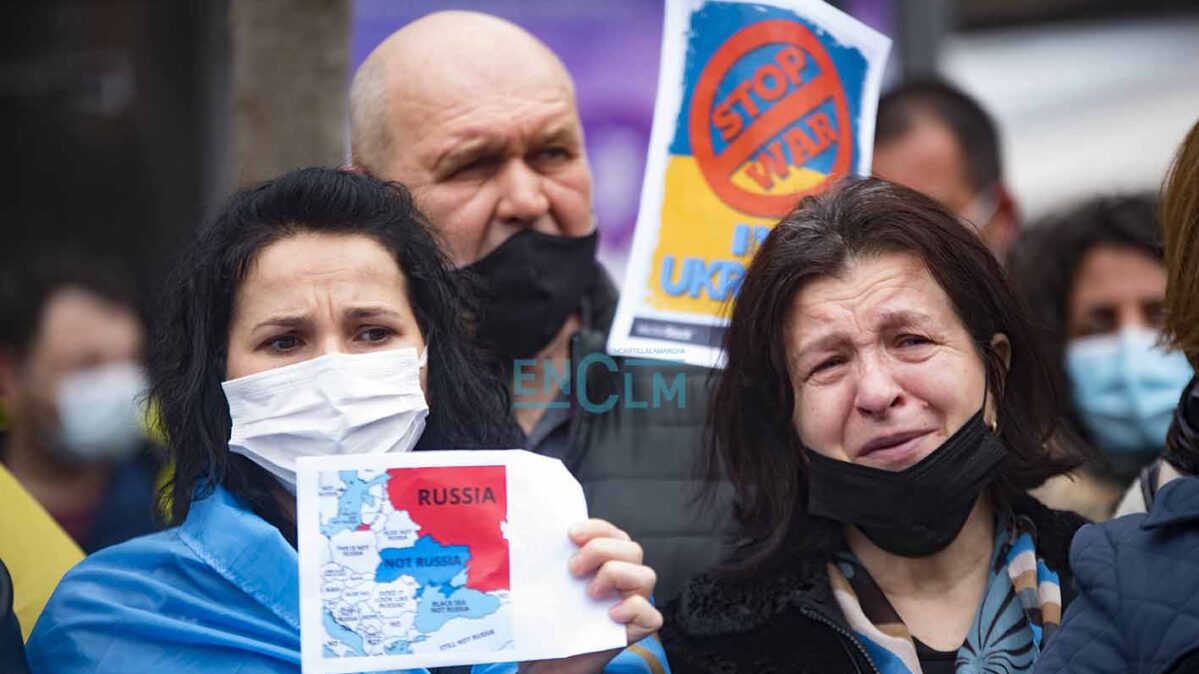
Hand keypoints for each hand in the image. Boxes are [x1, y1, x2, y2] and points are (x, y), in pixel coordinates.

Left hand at [519, 519, 661, 673]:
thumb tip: (540, 540)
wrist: (548, 660)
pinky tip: (610, 614)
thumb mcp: (547, 584)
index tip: (571, 535)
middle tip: (573, 570)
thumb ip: (552, 561)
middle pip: (633, 549)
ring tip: (590, 593)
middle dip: (600, 551)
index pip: (613, 533)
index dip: (596, 528)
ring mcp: (633, 604)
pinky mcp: (637, 630)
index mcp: (607, 562)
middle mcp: (624, 579)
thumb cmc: (549, 620)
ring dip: (616, 575)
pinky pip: (651, 615)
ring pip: (647, 576)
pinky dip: (632, 609)